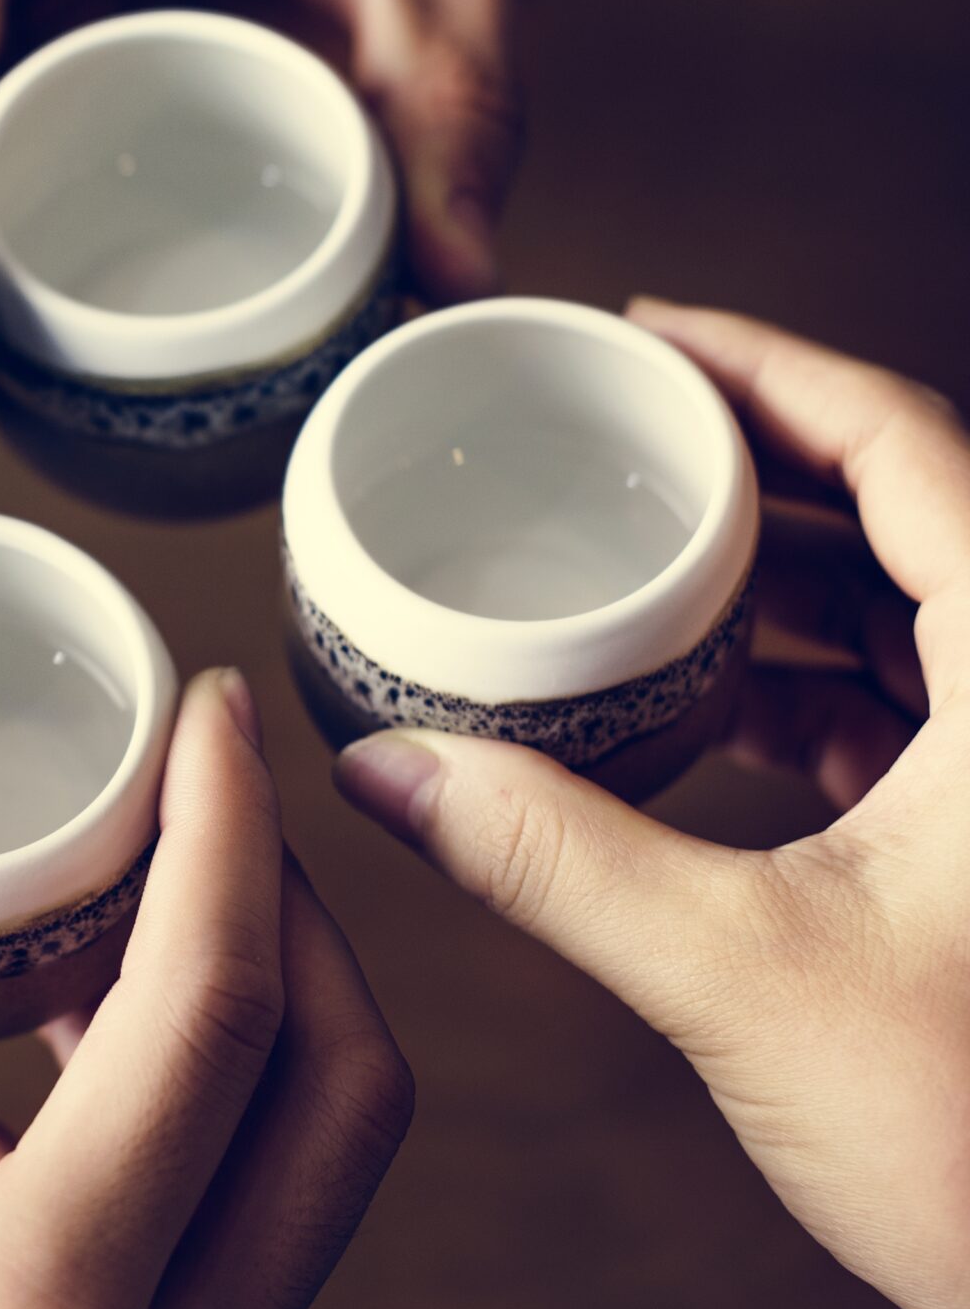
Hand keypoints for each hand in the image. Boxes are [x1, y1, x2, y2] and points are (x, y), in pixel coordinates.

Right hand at [0, 672, 409, 1308]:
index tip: (211, 710)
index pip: (211, 1020)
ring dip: (223, 1049)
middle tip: (198, 812)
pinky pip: (235, 1297)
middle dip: (290, 925)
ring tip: (76, 945)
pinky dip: (152, 1181)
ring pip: (300, 1198)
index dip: (229, 836)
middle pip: (335, 1101)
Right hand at [334, 302, 969, 1308]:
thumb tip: (391, 773)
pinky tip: (700, 723)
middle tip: (614, 455)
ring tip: (633, 580)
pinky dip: (810, 700)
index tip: (647, 335)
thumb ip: (556, 857)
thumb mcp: (742, 973)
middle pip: (908, 516)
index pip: (906, 445)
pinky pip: (920, 717)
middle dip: (754, 479)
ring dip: (780, 596)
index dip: (770, 366)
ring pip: (916, 621)